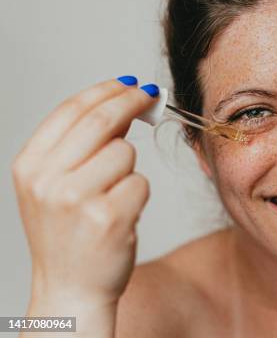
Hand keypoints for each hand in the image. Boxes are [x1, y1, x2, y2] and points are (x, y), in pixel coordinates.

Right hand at [12, 77, 158, 332]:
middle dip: (131, 102)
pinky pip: (141, 183)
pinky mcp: (109, 217)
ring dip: (129, 169)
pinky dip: (138, 195)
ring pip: (126, 153)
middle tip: (150, 96)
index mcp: (30, 166)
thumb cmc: (68, 235)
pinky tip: (121, 215)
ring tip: (112, 197)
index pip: (71, 110)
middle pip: (101, 120)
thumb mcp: (54, 186)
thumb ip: (78, 146)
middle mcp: (48, 180)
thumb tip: (119, 105)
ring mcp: (77, 199)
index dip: (105, 90)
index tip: (127, 83)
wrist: (70, 288)